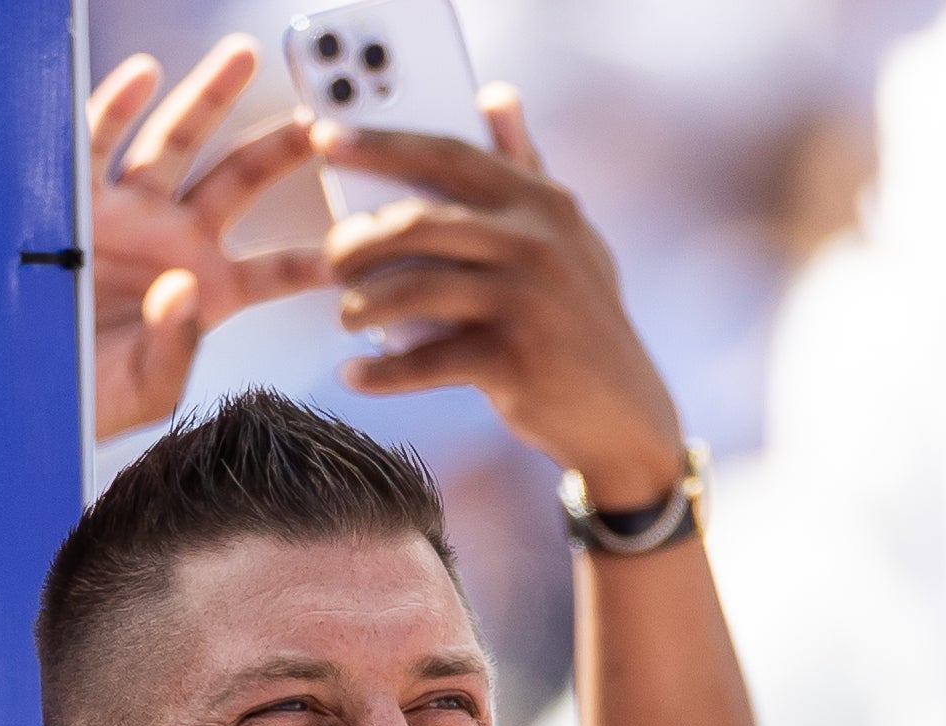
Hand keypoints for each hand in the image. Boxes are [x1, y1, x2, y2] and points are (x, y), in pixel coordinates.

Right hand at [88, 37, 328, 439]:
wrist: (16, 398)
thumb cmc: (83, 401)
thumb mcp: (145, 392)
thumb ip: (176, 347)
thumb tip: (182, 287)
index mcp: (206, 292)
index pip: (279, 269)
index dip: (322, 254)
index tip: (365, 239)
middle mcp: (172, 243)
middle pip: (240, 178)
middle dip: (284, 142)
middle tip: (320, 115)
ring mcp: (126, 217)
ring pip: (177, 142)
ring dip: (209, 96)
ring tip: (241, 56)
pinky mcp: (74, 204)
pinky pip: (96, 144)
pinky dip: (116, 107)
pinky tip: (142, 76)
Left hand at [319, 89, 683, 504]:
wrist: (621, 410)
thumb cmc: (575, 316)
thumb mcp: (564, 233)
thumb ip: (525, 167)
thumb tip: (496, 95)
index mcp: (541, 201)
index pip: (449, 156)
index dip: (381, 145)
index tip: (324, 140)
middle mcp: (536, 242)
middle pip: (418, 224)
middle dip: (357, 242)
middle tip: (328, 261)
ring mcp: (526, 300)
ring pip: (412, 289)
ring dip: (361, 306)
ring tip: (346, 316)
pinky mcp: (513, 359)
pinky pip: (423, 361)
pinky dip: (380, 373)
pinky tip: (355, 376)